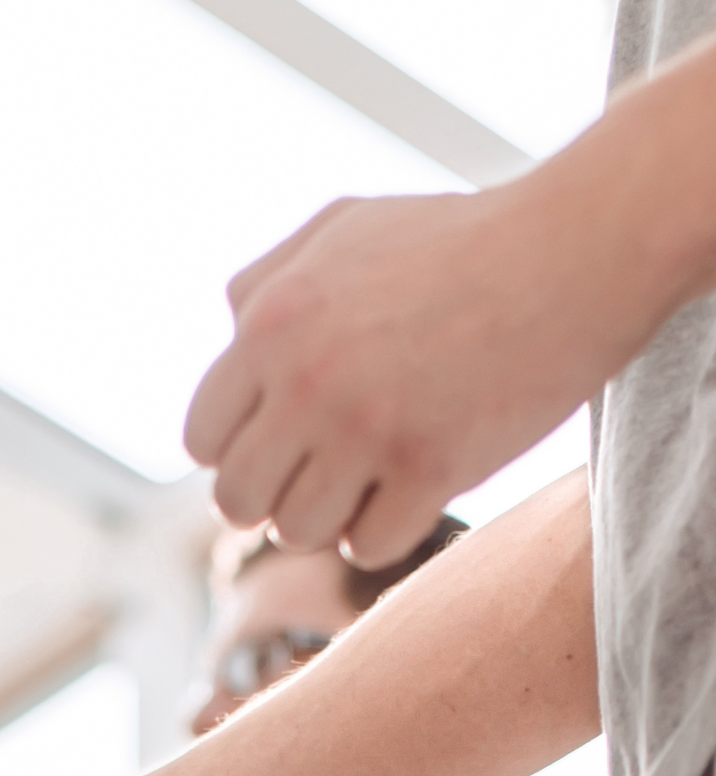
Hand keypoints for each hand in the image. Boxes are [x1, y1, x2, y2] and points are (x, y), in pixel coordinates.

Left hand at [182, 177, 630, 567]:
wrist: (572, 250)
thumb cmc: (455, 239)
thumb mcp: (340, 229)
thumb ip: (265, 284)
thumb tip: (226, 340)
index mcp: (271, 324)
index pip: (203, 439)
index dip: (233, 451)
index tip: (274, 445)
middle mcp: (307, 383)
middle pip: (237, 501)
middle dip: (269, 498)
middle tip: (312, 477)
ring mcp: (369, 430)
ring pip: (298, 532)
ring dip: (326, 519)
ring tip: (362, 482)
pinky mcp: (433, 467)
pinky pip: (369, 546)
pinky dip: (382, 531)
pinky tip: (405, 494)